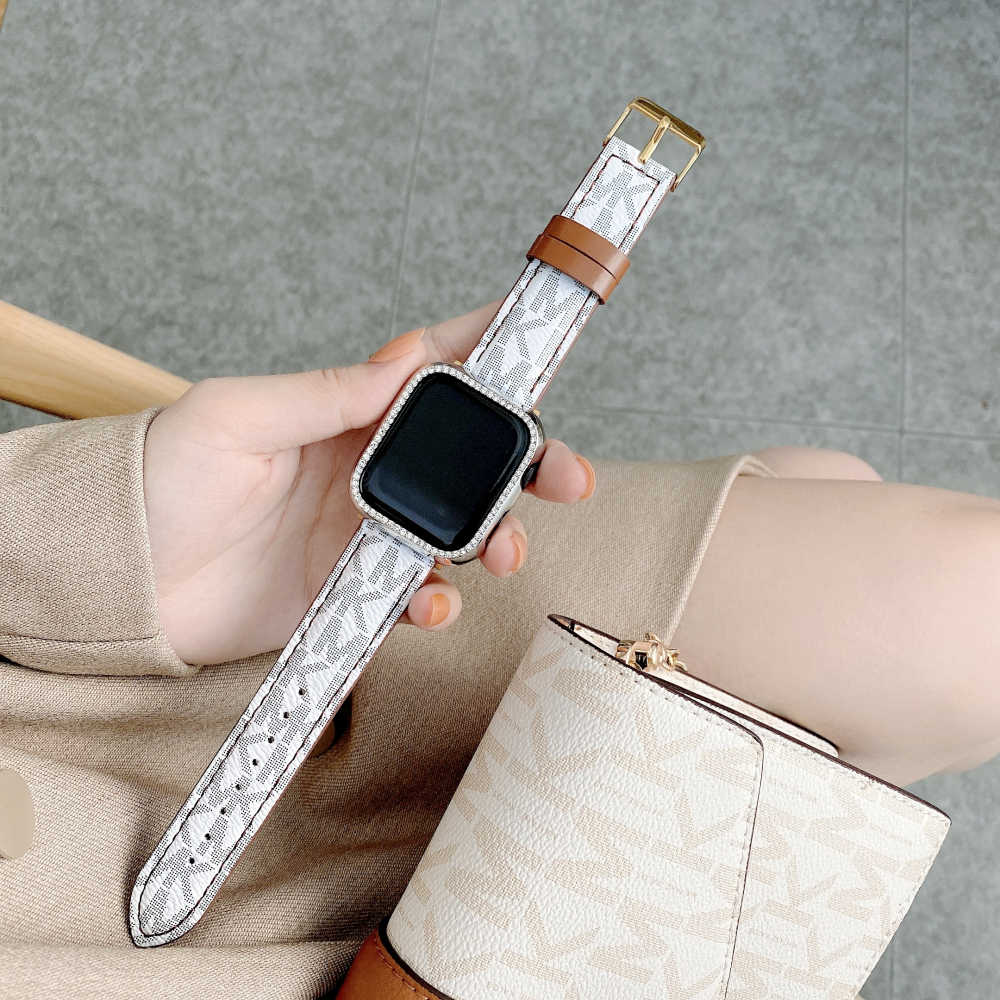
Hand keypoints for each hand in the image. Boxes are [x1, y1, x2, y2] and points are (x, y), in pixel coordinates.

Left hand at [143, 303, 595, 664]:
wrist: (120, 579)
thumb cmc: (160, 479)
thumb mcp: (237, 415)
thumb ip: (326, 393)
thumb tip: (406, 360)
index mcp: (344, 413)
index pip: (434, 374)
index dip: (492, 352)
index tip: (542, 337)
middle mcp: (367, 470)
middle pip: (470, 460)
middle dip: (530, 465)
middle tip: (569, 477)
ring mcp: (363, 532)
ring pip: (458, 531)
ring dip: (495, 540)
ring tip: (504, 553)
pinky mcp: (350, 589)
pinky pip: (411, 595)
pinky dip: (434, 602)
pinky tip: (431, 603)